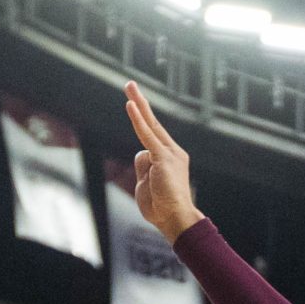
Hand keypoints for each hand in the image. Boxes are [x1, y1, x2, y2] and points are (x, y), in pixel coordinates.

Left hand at [123, 84, 203, 241]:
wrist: (175, 219)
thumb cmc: (160, 208)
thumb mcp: (145, 184)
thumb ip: (143, 166)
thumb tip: (140, 152)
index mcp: (169, 158)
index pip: (153, 134)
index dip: (143, 118)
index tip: (134, 102)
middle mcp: (172, 152)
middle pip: (153, 122)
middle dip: (140, 101)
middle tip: (130, 84)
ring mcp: (169, 154)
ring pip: (149, 125)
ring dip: (138, 104)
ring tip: (129, 85)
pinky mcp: (163, 157)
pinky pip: (147, 134)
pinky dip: (138, 120)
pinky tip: (130, 106)